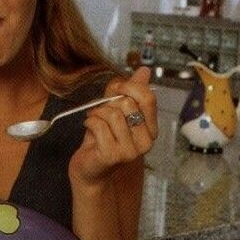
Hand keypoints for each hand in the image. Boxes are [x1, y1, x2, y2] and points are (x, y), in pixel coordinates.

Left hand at [69, 67, 157, 188]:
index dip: (129, 87)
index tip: (116, 89)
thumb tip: (143, 71)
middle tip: (100, 114)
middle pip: (127, 104)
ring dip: (96, 114)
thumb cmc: (102, 139)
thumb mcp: (115, 111)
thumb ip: (127, 92)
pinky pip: (99, 125)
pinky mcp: (113, 155)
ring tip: (93, 122)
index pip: (148, 98)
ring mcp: (131, 150)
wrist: (89, 168)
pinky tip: (89, 129)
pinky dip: (89, 123)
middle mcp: (146, 141)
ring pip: (112, 114)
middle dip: (107, 104)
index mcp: (150, 128)